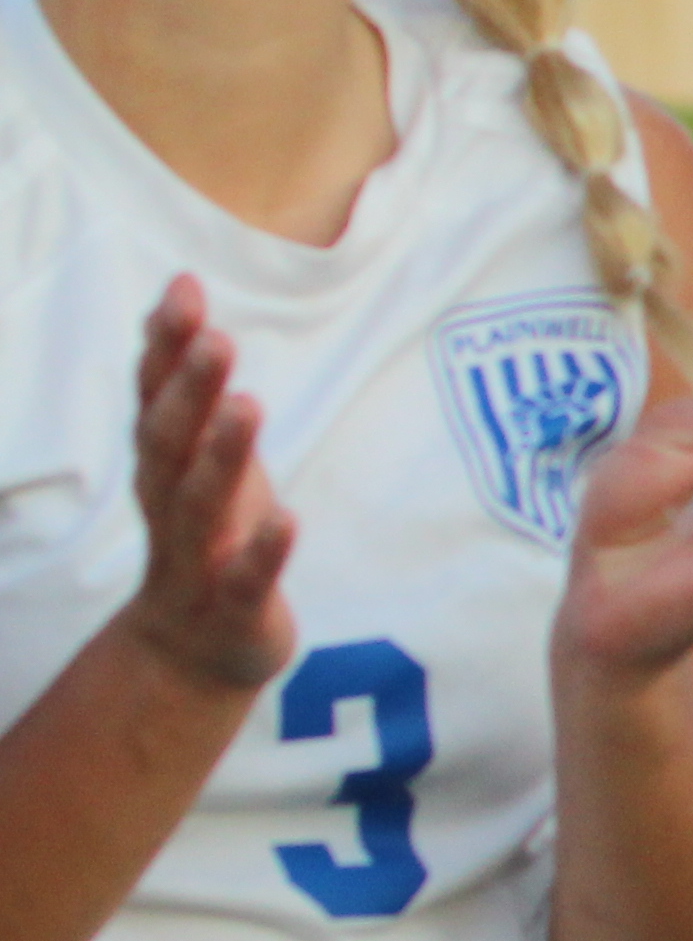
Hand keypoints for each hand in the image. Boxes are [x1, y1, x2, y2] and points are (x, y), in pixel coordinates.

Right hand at [116, 278, 297, 696]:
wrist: (190, 651)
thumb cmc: (204, 532)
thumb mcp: (197, 454)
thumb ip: (187, 380)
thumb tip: (181, 292)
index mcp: (165, 464)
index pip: (157, 396)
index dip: (166, 345)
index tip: (184, 289)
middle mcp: (171, 503)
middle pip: (172, 441)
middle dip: (191, 390)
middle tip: (218, 339)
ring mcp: (198, 555)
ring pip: (202, 502)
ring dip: (224, 454)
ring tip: (250, 404)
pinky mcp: (234, 604)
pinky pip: (247, 575)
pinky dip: (265, 549)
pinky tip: (287, 518)